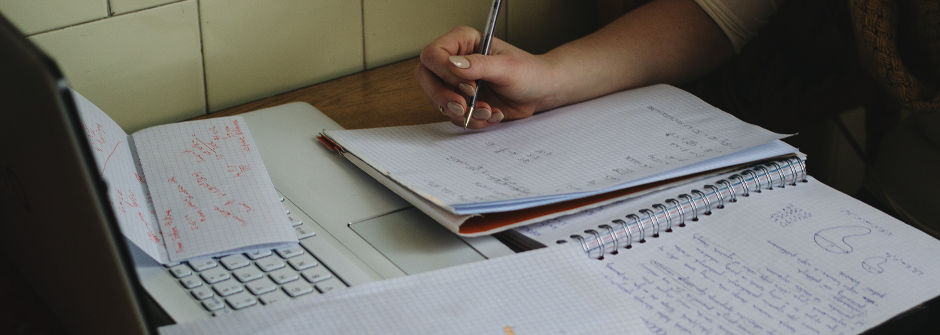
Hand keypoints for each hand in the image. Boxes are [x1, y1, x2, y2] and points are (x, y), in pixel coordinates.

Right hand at [415, 26, 556, 128]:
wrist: (540, 92)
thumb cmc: (529, 72)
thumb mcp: (507, 67)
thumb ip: (480, 65)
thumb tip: (453, 64)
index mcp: (463, 42)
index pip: (432, 55)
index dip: (444, 73)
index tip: (469, 86)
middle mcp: (455, 61)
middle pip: (425, 78)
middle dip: (443, 97)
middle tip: (463, 107)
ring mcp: (456, 83)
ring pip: (438, 101)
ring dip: (463, 112)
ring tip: (488, 110)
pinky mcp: (462, 101)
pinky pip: (453, 116)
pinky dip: (471, 121)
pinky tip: (491, 114)